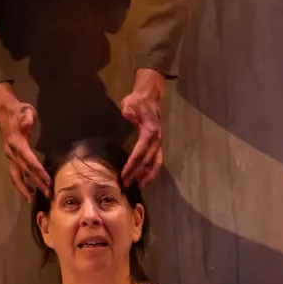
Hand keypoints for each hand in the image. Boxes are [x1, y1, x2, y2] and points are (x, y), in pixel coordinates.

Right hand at [0, 83, 49, 197]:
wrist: (4, 112)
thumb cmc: (18, 111)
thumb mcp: (25, 110)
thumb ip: (27, 117)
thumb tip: (27, 123)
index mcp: (16, 143)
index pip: (29, 160)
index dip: (39, 171)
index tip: (48, 180)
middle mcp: (11, 152)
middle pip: (25, 171)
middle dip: (36, 183)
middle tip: (48, 193)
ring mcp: (10, 157)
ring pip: (15, 176)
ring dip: (24, 188)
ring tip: (31, 199)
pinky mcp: (11, 158)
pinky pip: (15, 174)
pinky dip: (21, 184)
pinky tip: (28, 191)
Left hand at [120, 68, 165, 185]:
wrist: (150, 97)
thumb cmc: (138, 101)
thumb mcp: (131, 102)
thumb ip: (129, 108)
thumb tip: (127, 113)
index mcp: (150, 132)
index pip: (140, 152)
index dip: (132, 165)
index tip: (124, 174)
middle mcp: (156, 140)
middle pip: (147, 161)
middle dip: (137, 174)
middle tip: (126, 185)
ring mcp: (158, 142)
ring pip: (156, 163)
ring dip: (148, 176)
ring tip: (139, 186)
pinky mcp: (157, 144)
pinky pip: (156, 160)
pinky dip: (151, 170)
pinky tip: (145, 178)